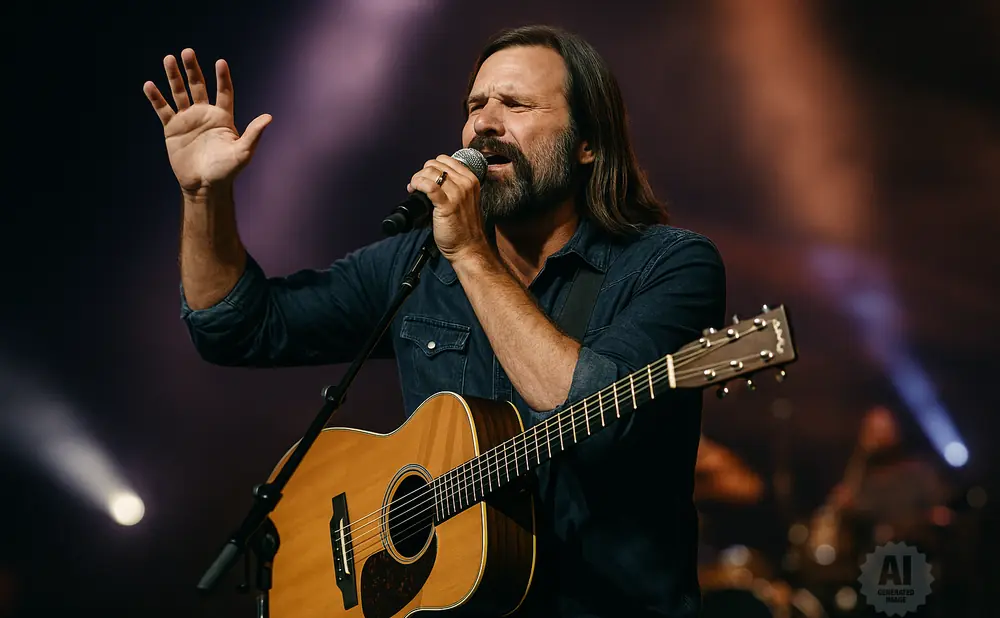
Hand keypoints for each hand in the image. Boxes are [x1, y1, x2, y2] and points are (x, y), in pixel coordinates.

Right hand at [143, 48, 271, 194]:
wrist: (204, 186)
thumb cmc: (227, 171)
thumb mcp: (243, 152)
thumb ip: (254, 133)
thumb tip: (269, 117)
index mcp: (223, 117)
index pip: (224, 92)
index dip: (222, 78)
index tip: (220, 62)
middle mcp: (204, 115)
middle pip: (198, 86)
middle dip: (192, 69)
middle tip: (187, 51)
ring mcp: (187, 120)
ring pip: (179, 93)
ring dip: (173, 77)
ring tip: (168, 59)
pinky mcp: (172, 129)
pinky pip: (163, 110)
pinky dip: (156, 98)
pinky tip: (149, 85)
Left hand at [407, 155, 488, 261]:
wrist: (468, 248)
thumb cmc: (465, 228)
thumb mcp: (465, 200)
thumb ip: (452, 187)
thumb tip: (430, 179)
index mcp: (470, 180)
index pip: (445, 160)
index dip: (431, 167)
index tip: (425, 178)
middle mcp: (465, 183)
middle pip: (435, 164)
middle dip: (422, 173)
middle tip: (417, 186)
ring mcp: (457, 193)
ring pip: (430, 172)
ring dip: (417, 179)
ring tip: (414, 189)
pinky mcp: (447, 204)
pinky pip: (428, 185)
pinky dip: (418, 184)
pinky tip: (414, 190)